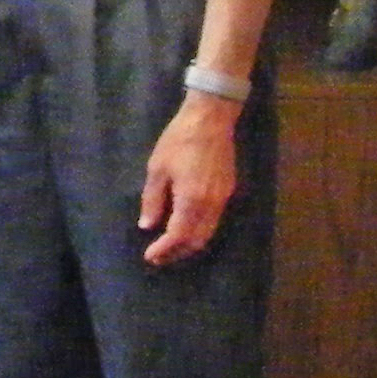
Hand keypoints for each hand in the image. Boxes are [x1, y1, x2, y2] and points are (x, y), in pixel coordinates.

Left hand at [137, 92, 240, 264]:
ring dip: (190, 244)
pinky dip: (200, 231)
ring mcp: (223, 199)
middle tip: (159, 257)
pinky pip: (215, 221)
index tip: (150, 257)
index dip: (164, 250)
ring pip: (208, 233)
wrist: (211, 119)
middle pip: (197, 240)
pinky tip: (186, 228)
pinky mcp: (228, 191)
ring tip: (170, 247)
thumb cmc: (178, 140)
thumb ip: (152, 200)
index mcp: (191, 200)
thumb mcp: (157, 169)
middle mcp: (211, 205)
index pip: (178, 236)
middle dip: (177, 253)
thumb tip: (147, 226)